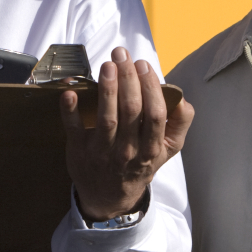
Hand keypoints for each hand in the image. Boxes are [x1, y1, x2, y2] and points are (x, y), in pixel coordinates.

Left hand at [62, 47, 194, 221]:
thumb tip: (181, 98)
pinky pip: (73, 129)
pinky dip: (70, 111)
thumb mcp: (168, 149)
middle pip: (131, 111)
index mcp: (151, 148)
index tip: (144, 65)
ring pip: (107, 118)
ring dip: (107, 89)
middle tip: (122, 55)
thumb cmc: (140, 163)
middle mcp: (128, 151)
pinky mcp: (79, 151)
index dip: (151, 87)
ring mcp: (102, 152)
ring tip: (107, 65)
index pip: (155, 114)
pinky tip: (70, 92)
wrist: (111, 196)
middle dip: (128, 79)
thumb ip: (180, 122)